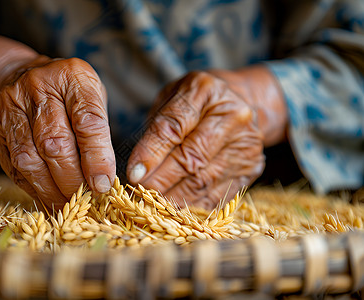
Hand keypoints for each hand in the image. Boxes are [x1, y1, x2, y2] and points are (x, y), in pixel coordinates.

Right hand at [0, 57, 114, 208]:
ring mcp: (9, 105)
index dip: (97, 157)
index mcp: (72, 77)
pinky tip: (47, 197)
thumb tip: (103, 181)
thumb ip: (98, 132)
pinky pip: (12, 166)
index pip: (87, 121)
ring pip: (29, 159)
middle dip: (73, 179)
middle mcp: (37, 87)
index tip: (103, 184)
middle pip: (55, 143)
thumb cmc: (65, 94)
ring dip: (51, 189)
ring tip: (67, 205)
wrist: (16, 75)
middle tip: (86, 199)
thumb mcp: (91, 98)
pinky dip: (33, 188)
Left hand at [127, 71, 267, 209]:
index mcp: (205, 90)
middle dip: (161, 181)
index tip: (134, 174)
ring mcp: (246, 144)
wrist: (243, 103)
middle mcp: (232, 116)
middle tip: (139, 195)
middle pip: (191, 157)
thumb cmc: (197, 102)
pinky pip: (219, 195)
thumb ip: (157, 128)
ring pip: (204, 180)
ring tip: (153, 207)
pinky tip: (177, 211)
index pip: (173, 126)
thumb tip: (139, 170)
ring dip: (175, 198)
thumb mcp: (171, 99)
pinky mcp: (252, 168)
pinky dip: (194, 207)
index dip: (151, 153)